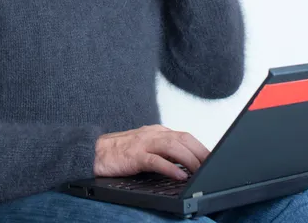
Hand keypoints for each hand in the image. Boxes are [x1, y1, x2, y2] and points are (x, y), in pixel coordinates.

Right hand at [93, 124, 209, 179]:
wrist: (94, 151)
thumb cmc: (121, 152)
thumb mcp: (146, 148)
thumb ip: (163, 152)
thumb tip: (186, 164)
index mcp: (157, 132)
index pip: (185, 136)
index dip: (201, 147)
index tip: (213, 159)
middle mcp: (153, 134)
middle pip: (183, 139)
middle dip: (200, 152)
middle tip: (213, 166)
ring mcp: (143, 143)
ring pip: (173, 147)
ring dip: (190, 159)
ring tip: (201, 171)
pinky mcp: (134, 155)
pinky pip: (156, 160)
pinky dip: (170, 168)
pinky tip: (180, 175)